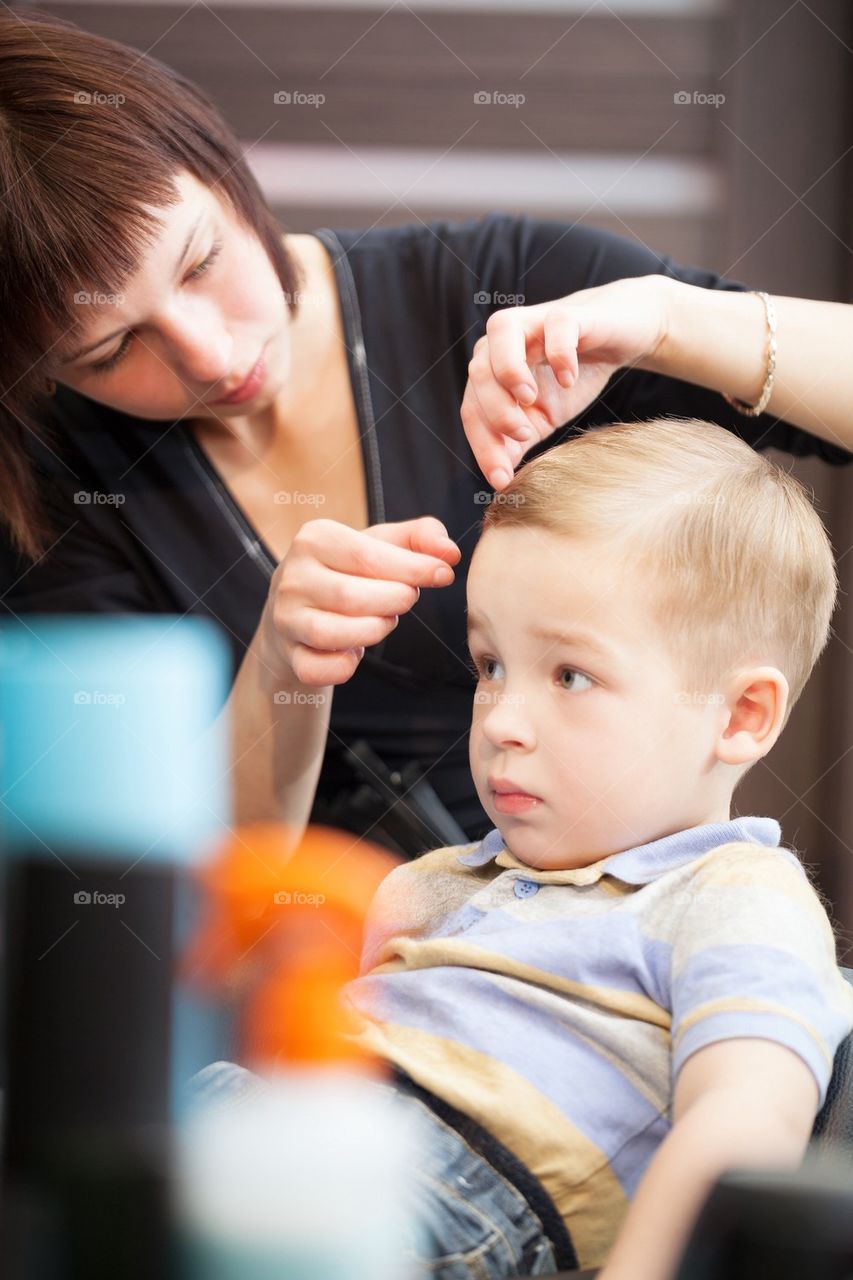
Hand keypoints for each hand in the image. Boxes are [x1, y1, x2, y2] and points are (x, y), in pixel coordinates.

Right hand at [258, 516, 460, 686]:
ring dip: (373, 631)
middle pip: (352, 597)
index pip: (367, 556)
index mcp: (314, 539)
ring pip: (333, 634)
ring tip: (384, 621)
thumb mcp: (381, 543)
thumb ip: (420, 537)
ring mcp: (286, 619)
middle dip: (393, 602)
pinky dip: (345, 667)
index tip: (444, 574)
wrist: (300, 609)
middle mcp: (292, 577)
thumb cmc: (349, 570)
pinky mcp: (289, 655)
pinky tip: (356, 652)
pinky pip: (318, 670)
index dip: (412, 568)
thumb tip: (450, 553)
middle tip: (405, 600)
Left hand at [461, 274, 670, 488]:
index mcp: (490, 372)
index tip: (502, 480)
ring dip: (510, 372)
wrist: (618, 336)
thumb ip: (516, 441)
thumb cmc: (571, 376)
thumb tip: (500, 478)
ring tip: (531, 399)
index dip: (484, 446)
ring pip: (502, 333)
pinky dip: (559, 353)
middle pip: (478, 373)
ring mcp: (533, 322)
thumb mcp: (541, 418)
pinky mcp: (568, 313)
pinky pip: (555, 325)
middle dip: (496, 412)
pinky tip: (568, 378)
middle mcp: (502, 342)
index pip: (472, 410)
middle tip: (523, 435)